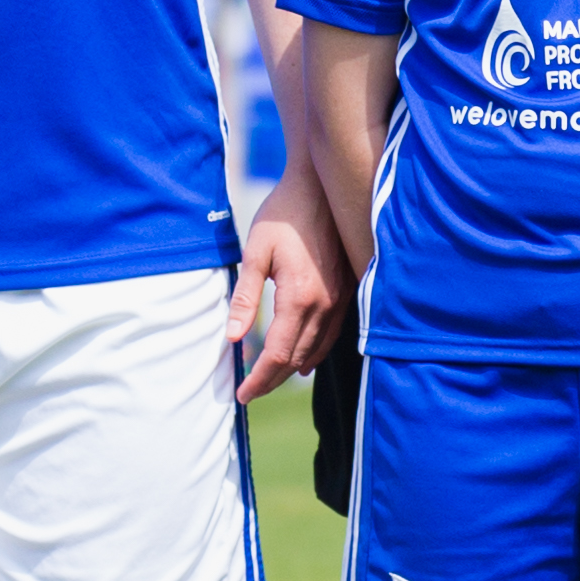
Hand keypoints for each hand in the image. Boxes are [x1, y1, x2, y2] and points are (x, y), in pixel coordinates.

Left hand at [230, 178, 341, 398]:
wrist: (321, 186)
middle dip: (272, 379)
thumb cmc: (284, 215)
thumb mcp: (255, 253)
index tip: (242, 394)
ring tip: (269, 378)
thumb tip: (233, 337)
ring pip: (317, 350)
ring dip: (293, 369)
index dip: (259, 379)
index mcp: (300, 297)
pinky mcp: (347, 291)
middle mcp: (326, 305)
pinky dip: (314, 352)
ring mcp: (341, 300)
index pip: (278, 354)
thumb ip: (245, 298)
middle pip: (298, 359)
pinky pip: (331, 335)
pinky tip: (302, 358)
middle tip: (250, 391)